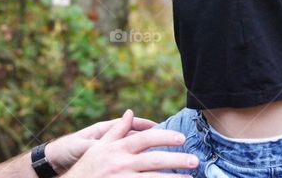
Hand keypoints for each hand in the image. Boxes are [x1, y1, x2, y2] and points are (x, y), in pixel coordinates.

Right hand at [64, 109, 198, 176]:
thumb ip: (116, 131)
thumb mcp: (99, 147)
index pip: (144, 140)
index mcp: (117, 149)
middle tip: (194, 160)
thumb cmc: (87, 168)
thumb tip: (130, 113)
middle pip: (153, 160)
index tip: (181, 138)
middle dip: (176, 160)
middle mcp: (120, 164)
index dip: (164, 137)